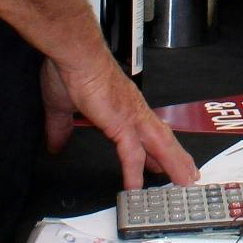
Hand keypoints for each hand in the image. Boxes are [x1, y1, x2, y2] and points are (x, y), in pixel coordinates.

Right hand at [43, 54, 199, 190]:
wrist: (75, 54)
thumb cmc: (71, 70)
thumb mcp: (62, 106)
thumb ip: (60, 128)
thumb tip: (55, 144)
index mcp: (124, 104)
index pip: (145, 131)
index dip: (156, 148)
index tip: (162, 162)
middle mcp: (134, 110)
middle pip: (161, 139)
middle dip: (175, 158)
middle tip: (187, 175)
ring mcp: (131, 116)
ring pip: (158, 146)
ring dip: (173, 164)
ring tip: (184, 182)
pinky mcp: (121, 123)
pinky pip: (131, 153)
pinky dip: (135, 172)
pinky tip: (136, 188)